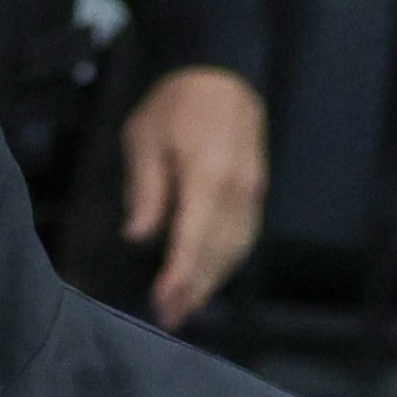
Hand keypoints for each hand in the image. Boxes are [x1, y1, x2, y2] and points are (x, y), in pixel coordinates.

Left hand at [122, 67, 266, 330]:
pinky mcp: (257, 192)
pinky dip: (227, 263)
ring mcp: (253, 191)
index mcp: (209, 174)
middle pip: (220, 250)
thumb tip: (139, 236)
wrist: (222, 77)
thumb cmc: (175, 106)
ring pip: (237, 248)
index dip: (181, 274)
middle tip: (168, 318)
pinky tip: (208, 279)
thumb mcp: (145, 139)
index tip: (164, 302)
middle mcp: (239, 188)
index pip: (195, 236)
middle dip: (195, 288)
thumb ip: (146, 189)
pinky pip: (245, 236)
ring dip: (213, 281)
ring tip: (185, 309)